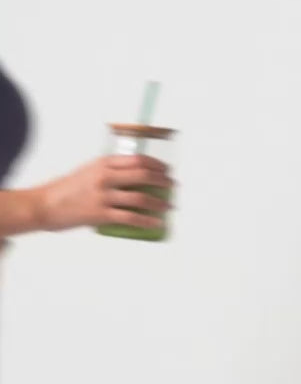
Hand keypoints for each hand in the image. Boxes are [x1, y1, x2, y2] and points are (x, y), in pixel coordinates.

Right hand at [37, 155, 173, 232]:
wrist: (43, 205)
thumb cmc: (65, 190)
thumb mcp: (87, 172)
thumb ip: (108, 172)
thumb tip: (133, 179)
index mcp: (102, 163)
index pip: (137, 159)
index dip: (157, 164)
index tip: (167, 170)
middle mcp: (105, 177)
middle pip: (143, 175)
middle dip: (163, 181)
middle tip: (173, 187)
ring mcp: (103, 196)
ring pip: (141, 197)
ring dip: (160, 202)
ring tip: (169, 207)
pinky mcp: (100, 214)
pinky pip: (131, 218)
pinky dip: (147, 221)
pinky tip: (157, 223)